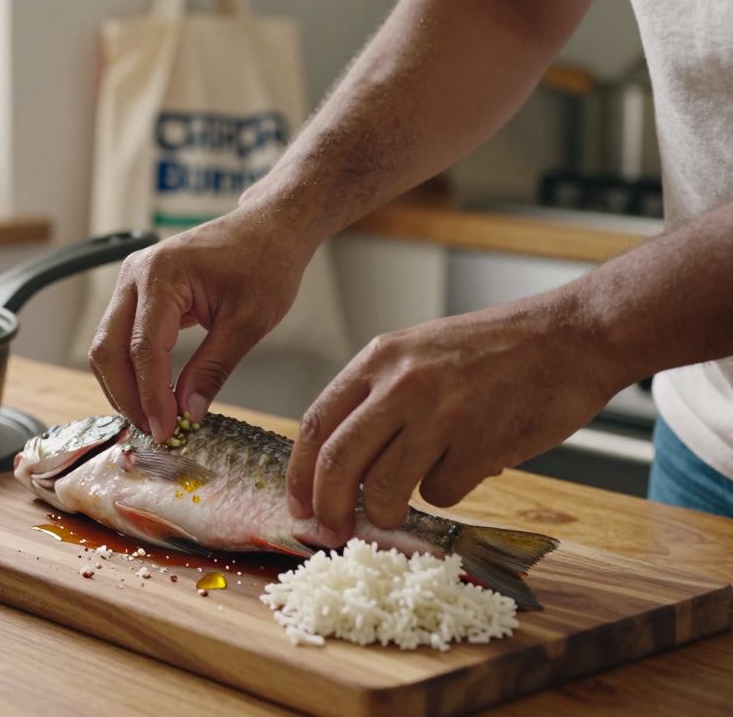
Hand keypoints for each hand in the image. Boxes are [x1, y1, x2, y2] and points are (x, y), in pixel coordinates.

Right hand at [87, 206, 314, 441]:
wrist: (269, 227)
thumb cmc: (265, 261)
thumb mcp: (249, 322)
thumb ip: (213, 368)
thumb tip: (189, 413)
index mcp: (162, 274)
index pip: (143, 348)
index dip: (151, 395)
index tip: (166, 430)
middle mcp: (135, 275)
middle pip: (108, 349)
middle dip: (127, 396)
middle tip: (156, 430)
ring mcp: (132, 283)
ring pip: (107, 347)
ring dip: (124, 387)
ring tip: (155, 418)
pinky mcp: (138, 294)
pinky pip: (120, 339)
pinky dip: (131, 370)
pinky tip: (153, 394)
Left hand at [286, 293, 622, 545]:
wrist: (572, 337)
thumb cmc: (494, 350)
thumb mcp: (418, 352)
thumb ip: (378, 398)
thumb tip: (338, 468)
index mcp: (379, 358)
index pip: (318, 424)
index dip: (300, 473)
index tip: (298, 506)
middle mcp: (402, 384)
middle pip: (339, 463)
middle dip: (328, 509)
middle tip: (332, 533)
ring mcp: (442, 414)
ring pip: (385, 489)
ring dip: (384, 513)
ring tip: (396, 511)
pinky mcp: (482, 444)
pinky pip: (442, 493)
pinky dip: (447, 492)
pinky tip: (469, 466)